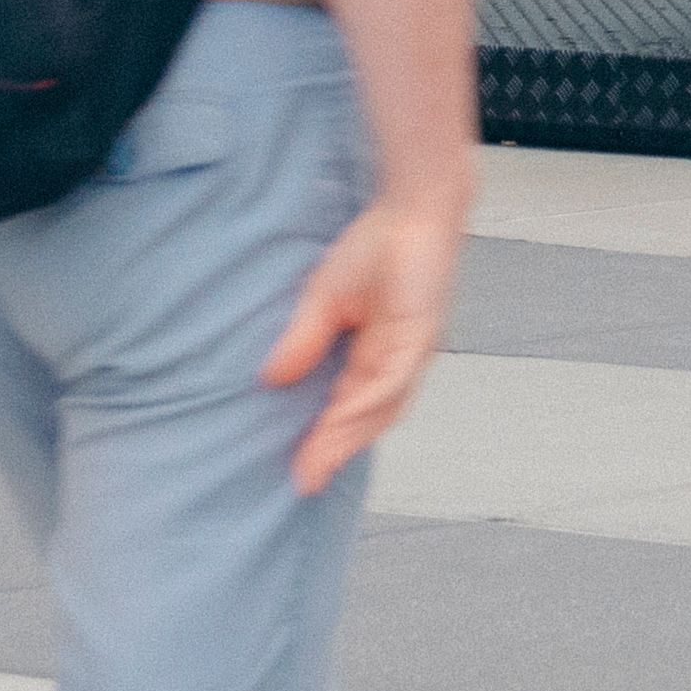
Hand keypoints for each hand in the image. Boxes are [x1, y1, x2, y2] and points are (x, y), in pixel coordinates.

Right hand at [259, 200, 460, 493]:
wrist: (412, 208)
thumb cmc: (375, 247)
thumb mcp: (324, 298)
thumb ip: (303, 339)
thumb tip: (271, 377)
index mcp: (375, 356)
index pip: (347, 408)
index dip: (325, 441)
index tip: (298, 474)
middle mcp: (396, 363)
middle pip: (365, 419)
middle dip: (333, 450)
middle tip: (303, 482)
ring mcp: (410, 352)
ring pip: (380, 407)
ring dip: (347, 436)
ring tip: (316, 463)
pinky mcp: (419, 335)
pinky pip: (392, 378)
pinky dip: (368, 401)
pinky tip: (343, 420)